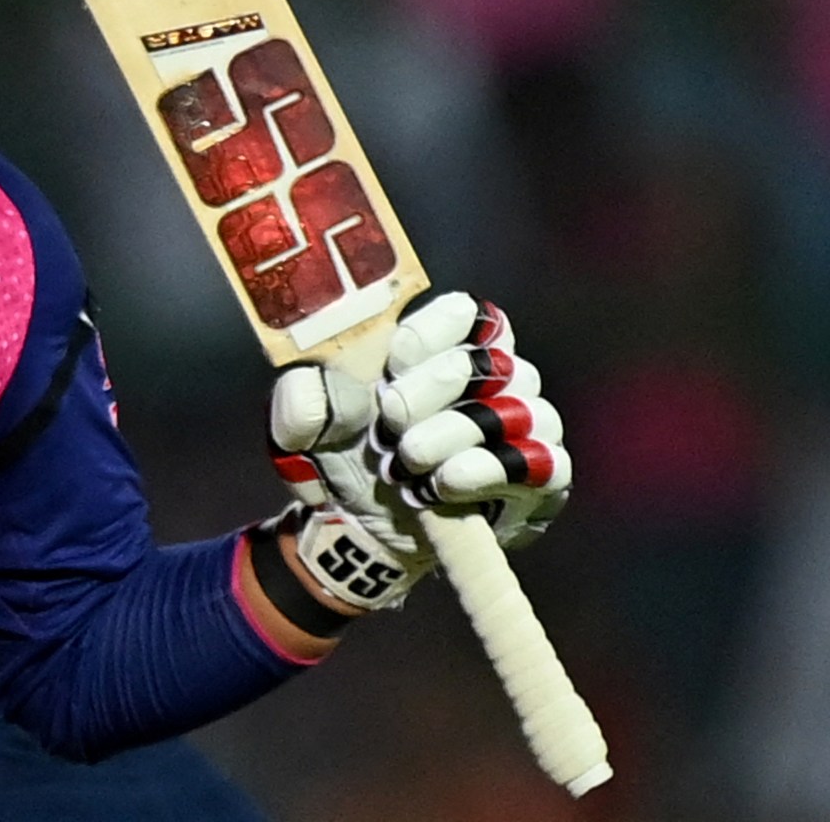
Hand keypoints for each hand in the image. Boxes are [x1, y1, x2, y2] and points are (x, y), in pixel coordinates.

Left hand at [267, 292, 570, 610]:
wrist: (367, 531)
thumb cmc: (345, 459)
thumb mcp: (303, 433)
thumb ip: (300, 402)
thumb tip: (319, 386)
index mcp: (440, 346)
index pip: (464, 313)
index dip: (430, 335)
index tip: (392, 364)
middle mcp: (496, 377)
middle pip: (488, 363)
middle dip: (428, 394)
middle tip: (389, 425)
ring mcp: (526, 425)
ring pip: (517, 411)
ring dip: (453, 436)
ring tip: (409, 463)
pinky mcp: (544, 478)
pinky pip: (542, 464)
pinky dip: (486, 471)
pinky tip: (444, 483)